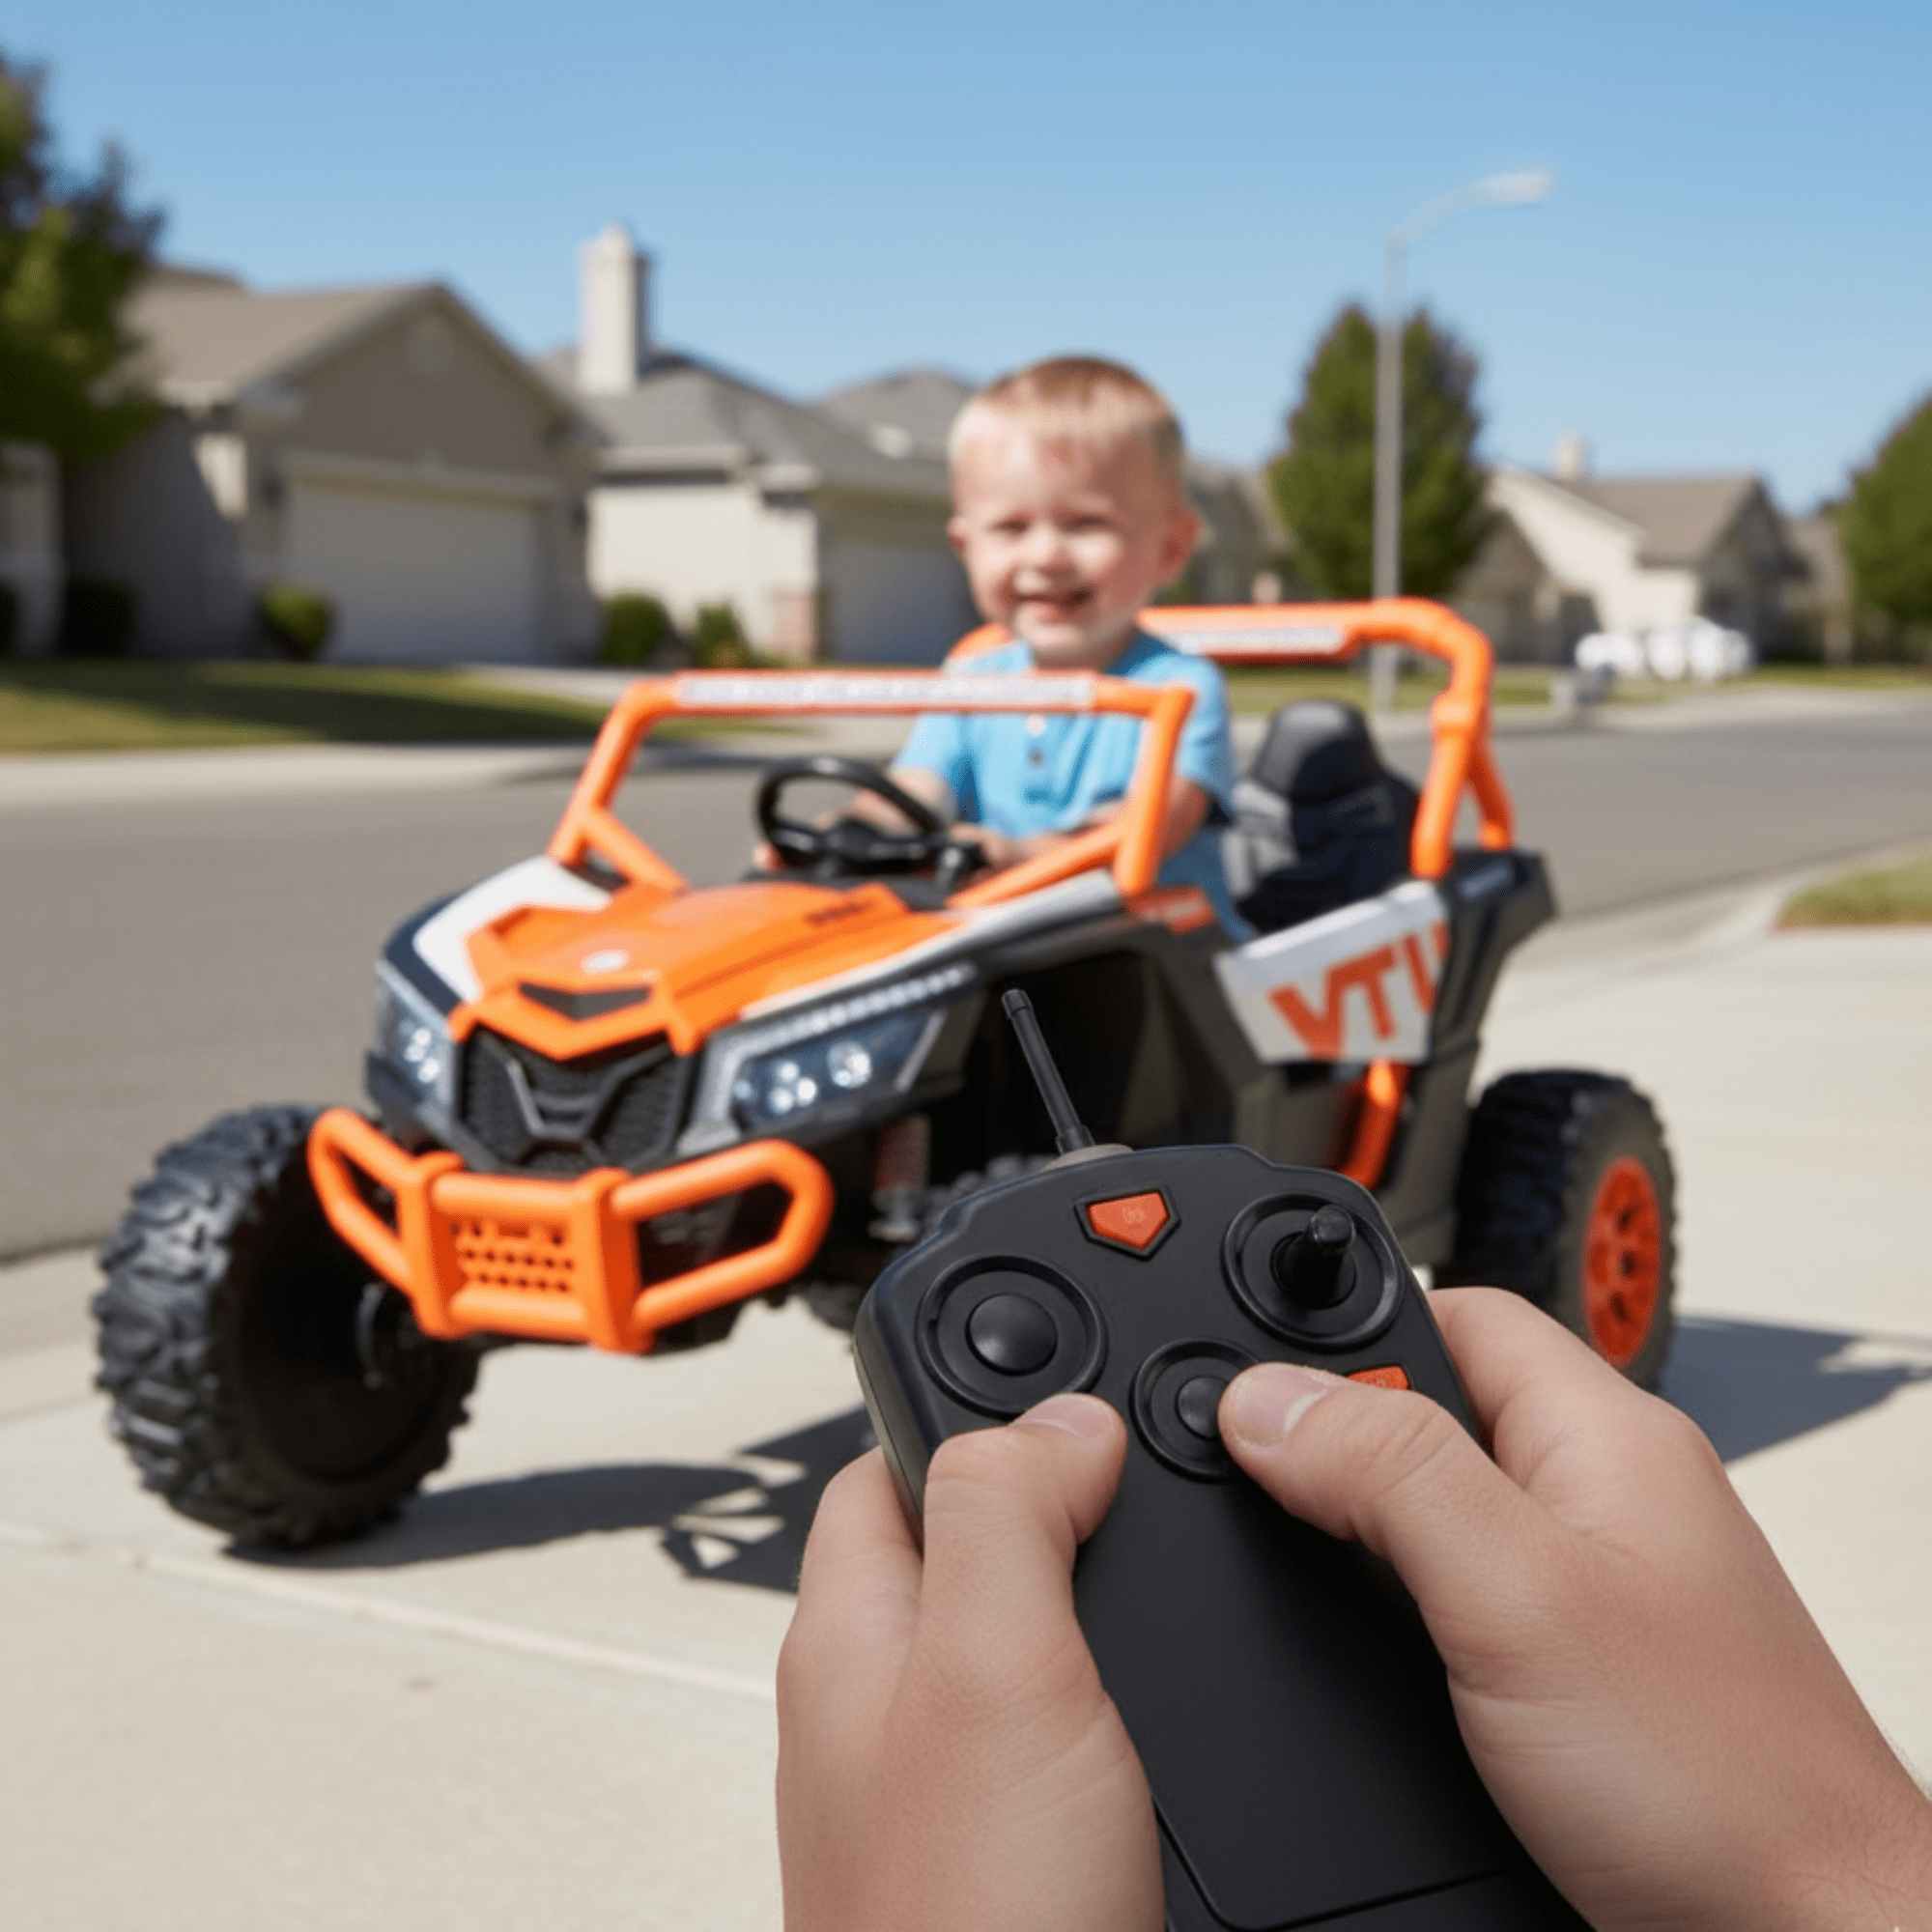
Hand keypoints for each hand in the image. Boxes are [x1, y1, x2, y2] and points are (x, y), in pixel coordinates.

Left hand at [776, 1396, 1161, 1931]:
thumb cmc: (962, 1927)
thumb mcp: (991, 1671)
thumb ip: (1006, 1518)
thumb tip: (1059, 1417)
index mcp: (851, 1636)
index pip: (883, 1462)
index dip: (972, 1403)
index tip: (1067, 1376)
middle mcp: (883, 1706)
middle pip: (956, 1542)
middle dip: (1046, 1490)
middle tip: (1129, 1461)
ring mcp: (940, 1783)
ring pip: (1013, 1635)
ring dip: (1084, 1588)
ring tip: (1151, 1557)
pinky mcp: (1010, 1848)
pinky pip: (1054, 1723)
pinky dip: (1110, 1688)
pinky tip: (1154, 1703)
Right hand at [1220, 1289, 1931, 1931]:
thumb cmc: (1727, 1788)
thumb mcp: (1514, 1598)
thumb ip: (1389, 1475)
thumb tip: (1266, 1399)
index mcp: (1606, 1436)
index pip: (1456, 1309)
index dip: (1347, 1324)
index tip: (1251, 1367)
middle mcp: (1607, 1497)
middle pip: (1440, 1403)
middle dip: (1339, 1428)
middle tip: (1260, 1471)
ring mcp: (1600, 1584)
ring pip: (1445, 1503)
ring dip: (1363, 1519)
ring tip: (1301, 1547)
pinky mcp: (1582, 1669)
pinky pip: (1465, 1586)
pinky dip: (1400, 1595)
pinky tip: (1371, 1633)